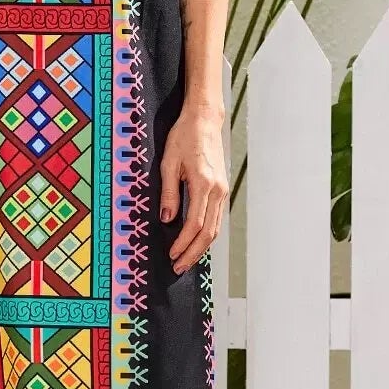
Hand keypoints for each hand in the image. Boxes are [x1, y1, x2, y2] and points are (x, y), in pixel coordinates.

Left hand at [159, 105, 226, 273]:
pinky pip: (216, 218)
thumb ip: (168, 193)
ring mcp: (222, 190)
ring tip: (186, 259)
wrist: (204, 121)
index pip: (194, 224)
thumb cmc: (184, 138)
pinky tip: (196, 242)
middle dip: (193, 252)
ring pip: (215, 228)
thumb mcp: (169, 163)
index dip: (183, 243)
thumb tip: (166, 219)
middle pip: (208, 232)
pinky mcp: (222, 189)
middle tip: (179, 267)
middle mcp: (217, 190)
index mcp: (203, 184)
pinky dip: (207, 234)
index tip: (172, 254)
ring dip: (201, 247)